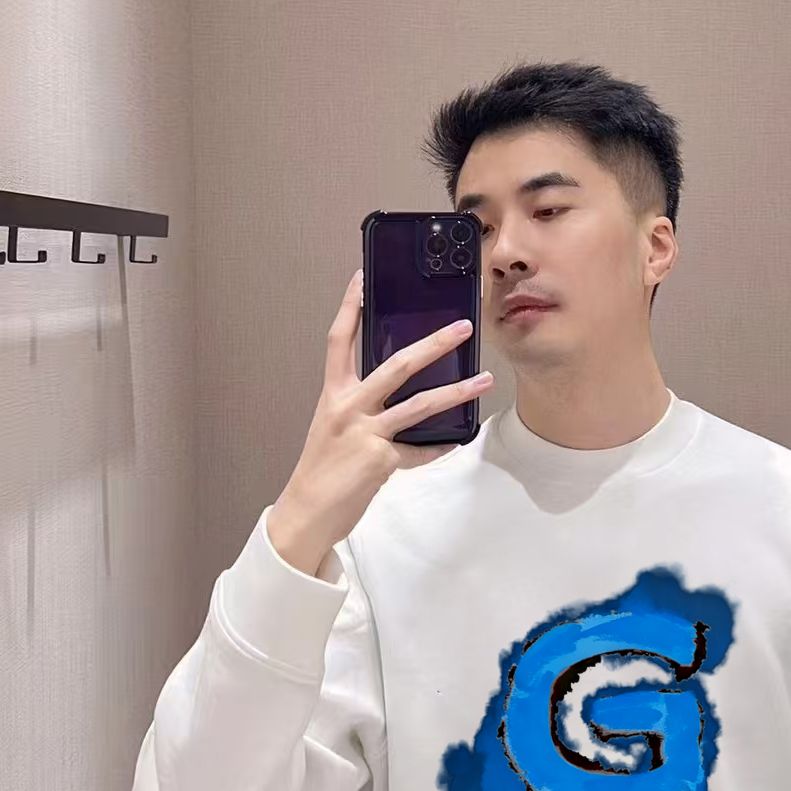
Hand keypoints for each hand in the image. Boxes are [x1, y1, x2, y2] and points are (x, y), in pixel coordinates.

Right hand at [268, 267, 492, 573]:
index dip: (349, 306)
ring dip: (457, 391)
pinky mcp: (380, 460)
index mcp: (333, 394)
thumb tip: (398, 392)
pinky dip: (438, 447)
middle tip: (463, 327)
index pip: (339, 340)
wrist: (307, 513)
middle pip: (396, 365)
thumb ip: (361, 406)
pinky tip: (456, 441)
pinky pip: (419, 449)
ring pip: (419, 405)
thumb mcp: (334, 427)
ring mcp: (365, 433)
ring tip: (484, 380)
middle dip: (434, 343)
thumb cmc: (322, 470)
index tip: (362, 277)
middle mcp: (347, 407)